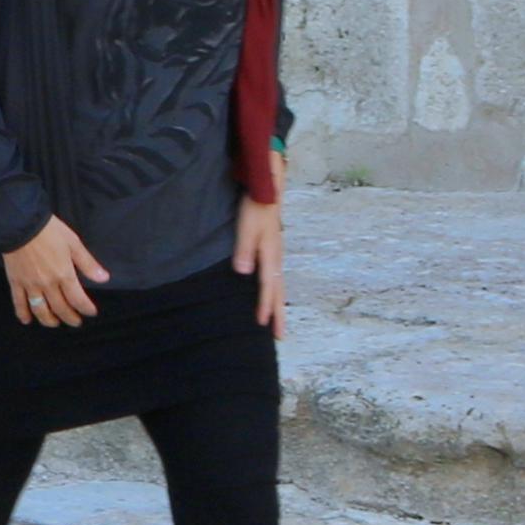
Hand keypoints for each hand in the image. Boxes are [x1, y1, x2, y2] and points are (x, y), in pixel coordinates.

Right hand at [0, 216, 110, 326]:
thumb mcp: (73, 243)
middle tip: (76, 322)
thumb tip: (104, 279)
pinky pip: (19, 302)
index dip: (86, 309)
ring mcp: (30, 285)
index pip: (78, 300)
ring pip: (40, 310)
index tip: (91, 312)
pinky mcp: (16, 282)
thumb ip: (87, 263)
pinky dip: (23, 313)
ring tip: (55, 323)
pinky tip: (27, 320)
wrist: (20, 225)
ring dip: (49, 321)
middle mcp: (48, 284)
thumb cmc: (49, 231)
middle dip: (70, 318)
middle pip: (60, 308)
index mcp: (64, 274)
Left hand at [233, 194, 284, 338]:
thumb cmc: (255, 207)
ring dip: (278, 304)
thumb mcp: (246, 227)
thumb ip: (244, 250)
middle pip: (278, 290)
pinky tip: (271, 294)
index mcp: (270, 254)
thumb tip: (243, 273)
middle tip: (280, 336)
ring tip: (277, 321)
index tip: (263, 324)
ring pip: (279, 284)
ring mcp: (276, 254)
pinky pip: (276, 276)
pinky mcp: (273, 250)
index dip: (265, 305)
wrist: (267, 189)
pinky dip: (275, 290)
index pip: (268, 286)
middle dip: (278, 313)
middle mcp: (276, 257)